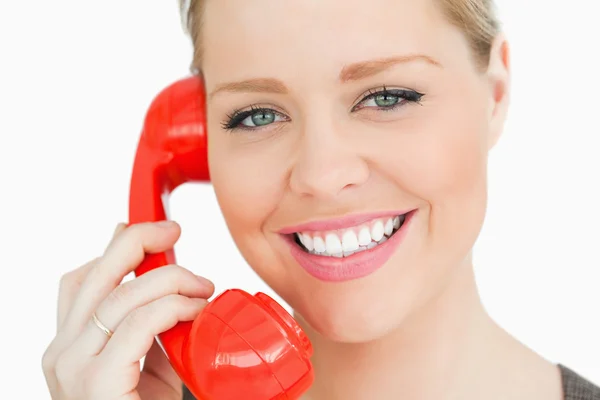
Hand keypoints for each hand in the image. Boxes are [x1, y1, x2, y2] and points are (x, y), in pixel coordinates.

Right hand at [42, 221, 214, 399]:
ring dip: (171, 279)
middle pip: (95, 274)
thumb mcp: (149, 362)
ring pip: (121, 295)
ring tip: (203, 288)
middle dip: (137, 241)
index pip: (82, 280)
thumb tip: (165, 281)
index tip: (155, 231)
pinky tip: (196, 310)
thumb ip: (150, 324)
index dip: (116, 247)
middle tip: (174, 230)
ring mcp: (72, 368)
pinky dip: (174, 307)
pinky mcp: (96, 383)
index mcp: (69, 345)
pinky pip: (139, 323)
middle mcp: (61, 352)